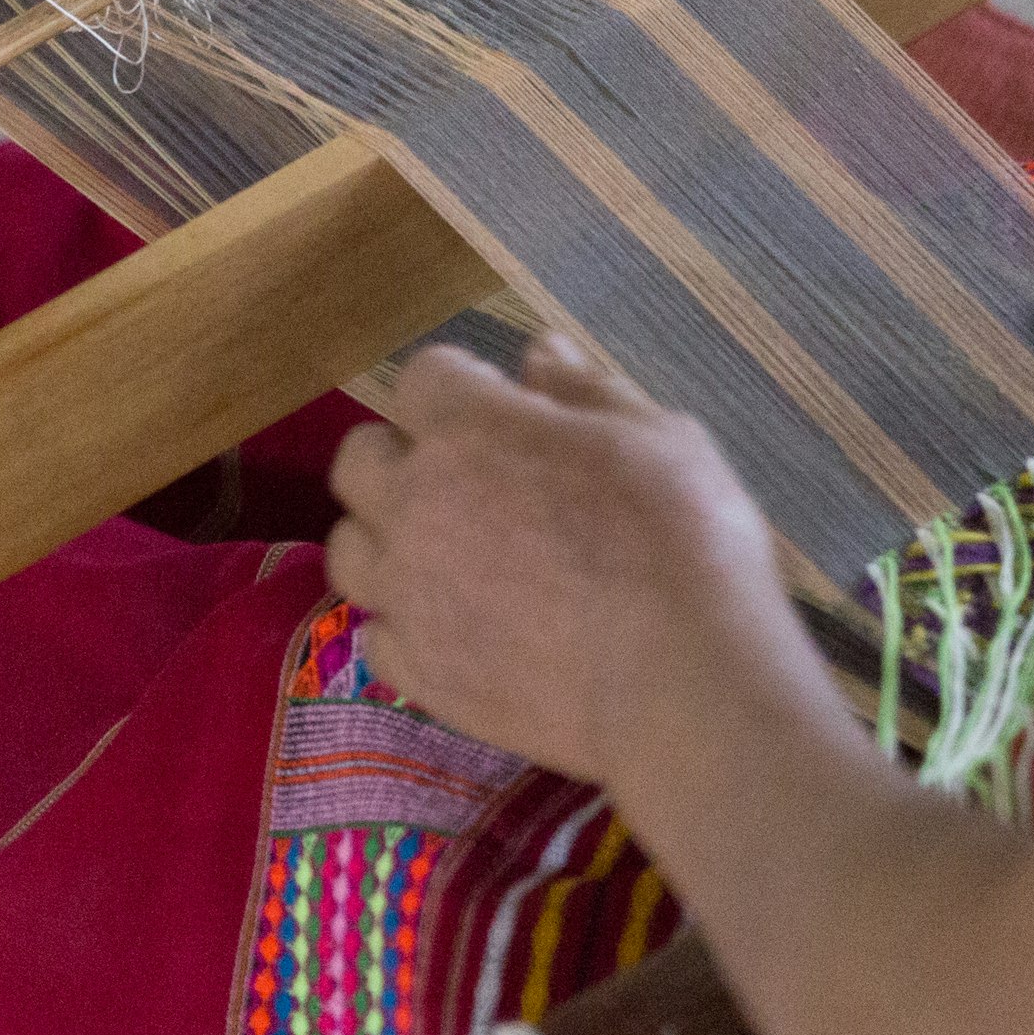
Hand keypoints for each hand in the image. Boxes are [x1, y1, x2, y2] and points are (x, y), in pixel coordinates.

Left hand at [325, 334, 820, 792]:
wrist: (683, 684)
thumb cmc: (685, 542)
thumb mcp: (660, 438)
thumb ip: (585, 391)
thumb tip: (537, 350)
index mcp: (470, 430)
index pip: (423, 378)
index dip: (465, 386)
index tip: (508, 408)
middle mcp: (416, 504)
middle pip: (359, 460)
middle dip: (402, 454)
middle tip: (467, 480)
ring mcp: (409, 595)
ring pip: (348, 549)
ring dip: (386, 539)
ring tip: (446, 555)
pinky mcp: (421, 673)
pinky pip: (378, 637)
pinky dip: (409, 626)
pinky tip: (459, 628)